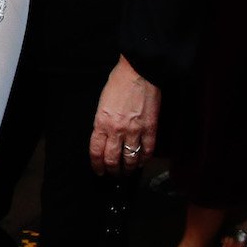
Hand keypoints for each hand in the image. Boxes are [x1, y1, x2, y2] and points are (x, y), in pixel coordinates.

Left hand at [88, 56, 159, 174]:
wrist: (139, 72)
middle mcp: (116, 130)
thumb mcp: (102, 102)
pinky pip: (147, 150)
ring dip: (128, 168)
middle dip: (111, 170)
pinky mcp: (150, 128)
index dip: (97, 165)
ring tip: (127, 171)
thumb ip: (102, 121)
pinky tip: (141, 162)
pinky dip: (144, 159)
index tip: (98, 170)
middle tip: (113, 174)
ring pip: (130, 158)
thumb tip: (104, 136)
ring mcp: (135, 131)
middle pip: (112, 159)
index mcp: (101, 122)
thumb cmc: (119, 82)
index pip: (96, 151)